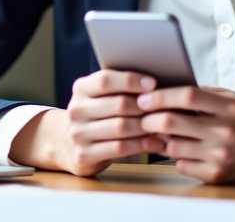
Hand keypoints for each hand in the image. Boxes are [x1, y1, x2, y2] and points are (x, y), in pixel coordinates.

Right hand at [9, 70, 165, 175]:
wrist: (68, 143)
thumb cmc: (98, 114)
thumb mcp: (101, 96)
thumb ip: (120, 87)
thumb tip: (156, 82)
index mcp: (81, 88)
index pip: (106, 79)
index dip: (131, 80)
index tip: (153, 83)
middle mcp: (76, 109)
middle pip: (119, 104)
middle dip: (145, 106)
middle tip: (166, 107)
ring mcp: (78, 133)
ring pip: (121, 127)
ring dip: (147, 126)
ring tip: (164, 125)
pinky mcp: (84, 154)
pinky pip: (119, 148)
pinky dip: (142, 145)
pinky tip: (156, 142)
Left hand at [137, 86, 234, 182]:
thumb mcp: (229, 98)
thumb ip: (201, 92)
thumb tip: (161, 89)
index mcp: (229, 107)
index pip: (187, 96)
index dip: (161, 95)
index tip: (144, 97)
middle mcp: (225, 132)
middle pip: (172, 122)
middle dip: (149, 118)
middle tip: (142, 116)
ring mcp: (220, 155)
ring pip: (171, 146)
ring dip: (160, 138)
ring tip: (161, 131)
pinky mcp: (216, 175)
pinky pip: (180, 165)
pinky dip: (175, 156)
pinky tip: (181, 148)